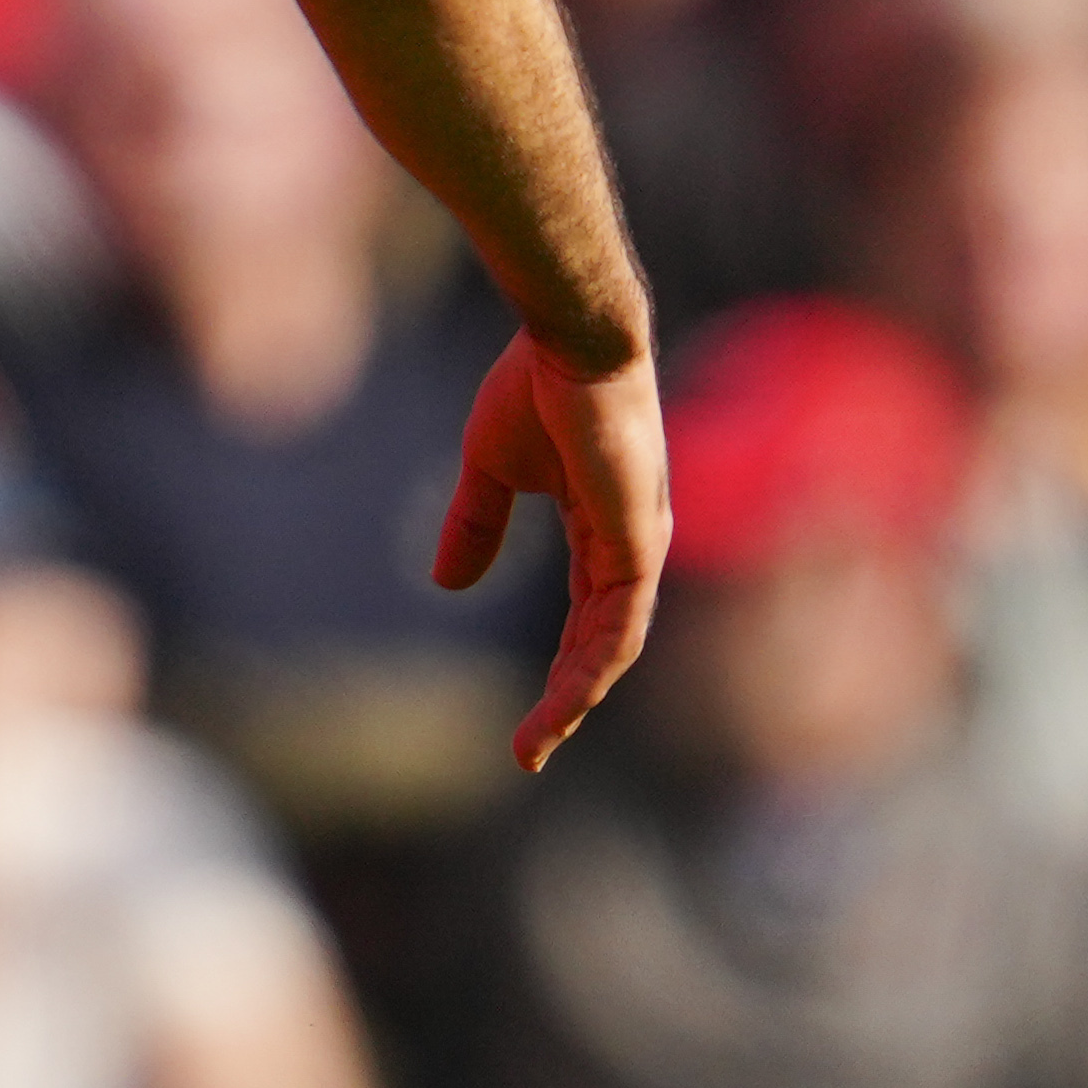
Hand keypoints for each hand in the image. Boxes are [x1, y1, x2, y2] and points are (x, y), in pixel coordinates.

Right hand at [441, 328, 668, 770]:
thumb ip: (477, 524)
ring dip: (573, 699)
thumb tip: (448, 584)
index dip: (560, 668)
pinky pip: (619, 625)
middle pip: (601, 646)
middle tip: (527, 749)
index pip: (587, 618)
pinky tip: (567, 702)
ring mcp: (639, 547)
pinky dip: (592, 669)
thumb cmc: (534, 386)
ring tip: (533, 742)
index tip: (528, 717)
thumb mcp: (491, 467)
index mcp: (603, 530)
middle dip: (565, 700)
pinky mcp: (637, 543)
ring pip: (611, 648)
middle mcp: (630, 547)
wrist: (569, 338)